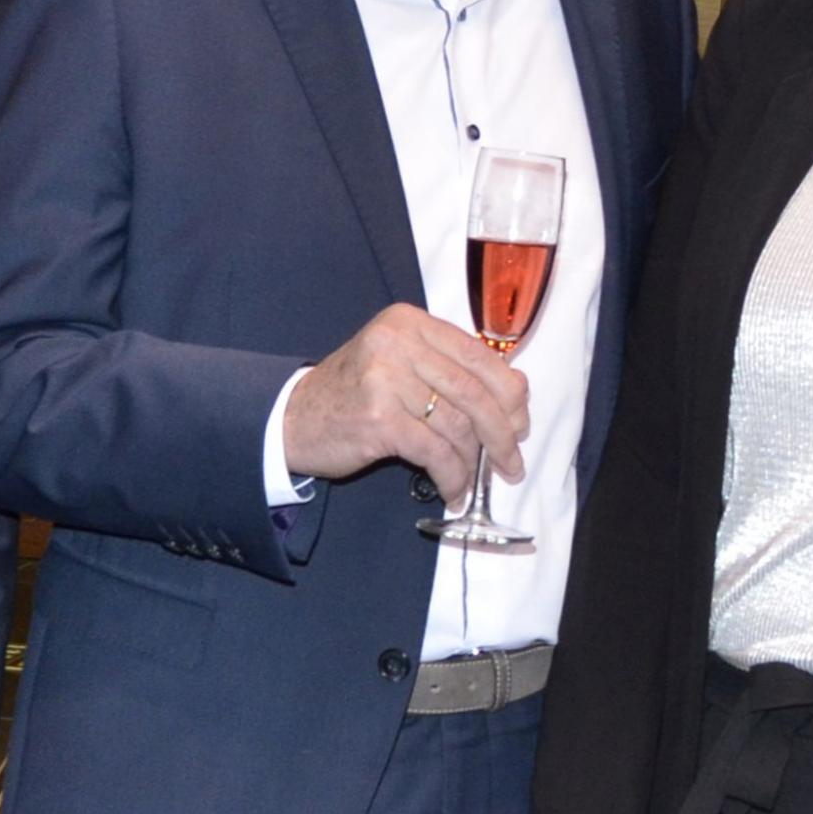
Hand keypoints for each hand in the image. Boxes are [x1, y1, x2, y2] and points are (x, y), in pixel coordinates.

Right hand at [281, 303, 530, 505]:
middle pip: (474, 391)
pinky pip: (434, 452)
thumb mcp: (399, 364)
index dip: (509, 394)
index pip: (478, 355)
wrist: (292, 418)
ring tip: (476, 481)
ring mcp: (386, 379)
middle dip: (500, 434)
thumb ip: (449, 370)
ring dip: (472, 462)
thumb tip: (516, 396)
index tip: (521, 424)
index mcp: (409, 322)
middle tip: (511, 463)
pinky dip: (451, 477)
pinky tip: (453, 491)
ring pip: (456, 425)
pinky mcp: (379, 419)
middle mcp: (398, 343)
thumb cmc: (355, 393)